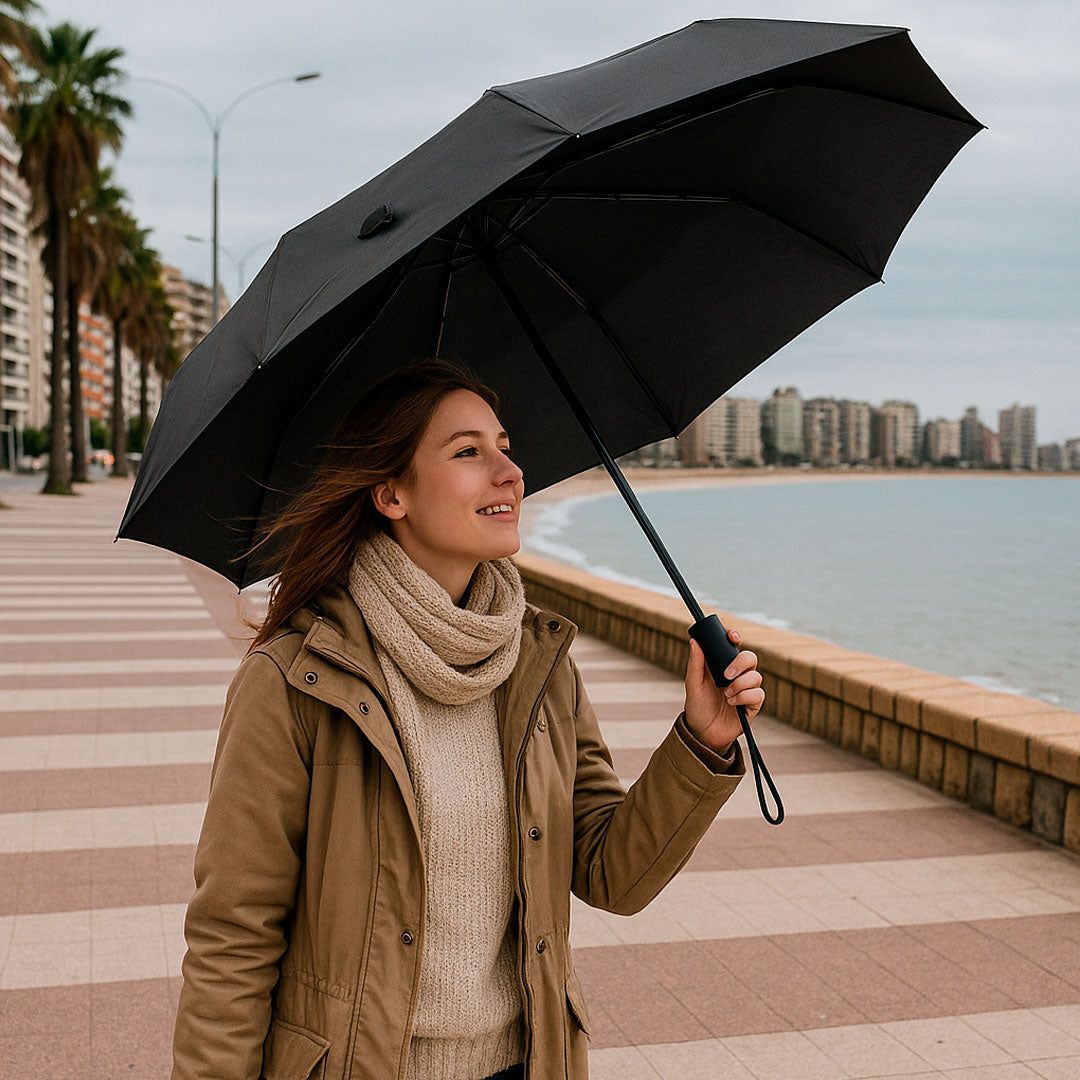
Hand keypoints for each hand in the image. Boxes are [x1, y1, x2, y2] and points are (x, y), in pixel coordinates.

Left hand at [683, 629, 763, 752]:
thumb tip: (694, 641)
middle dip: (740, 663)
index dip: (735, 637)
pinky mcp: (753, 704)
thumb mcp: (693, 685)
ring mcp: (746, 689)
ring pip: (756, 676)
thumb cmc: (697, 707)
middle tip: (726, 675)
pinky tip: (733, 703)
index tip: (732, 637)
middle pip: (750, 657)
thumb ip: (695, 664)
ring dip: (740, 685)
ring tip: (726, 695)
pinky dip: (745, 697)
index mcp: (721, 665)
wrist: (703, 733)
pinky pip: (758, 694)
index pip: (733, 646)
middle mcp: (737, 675)